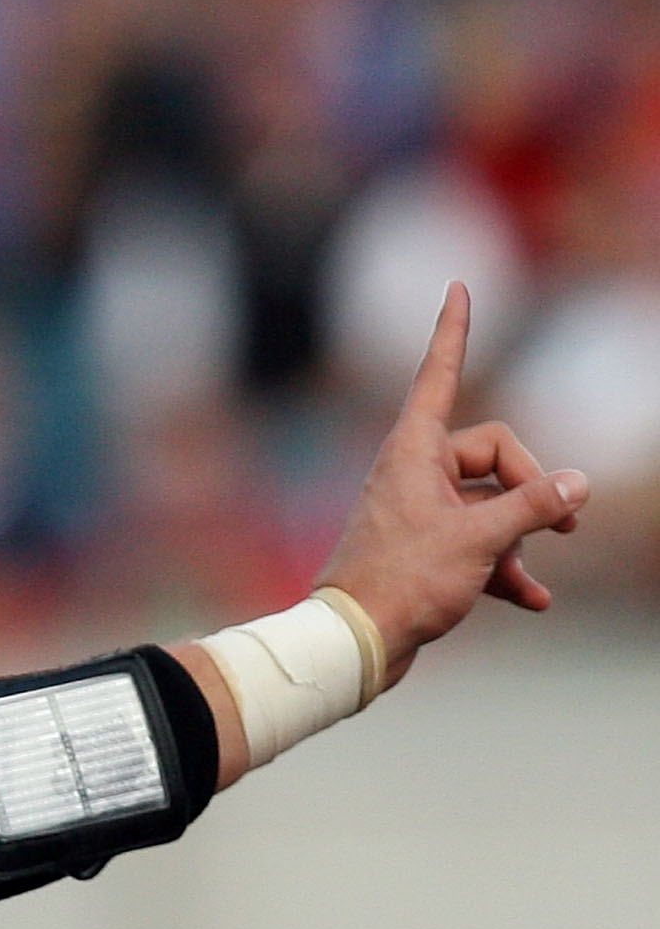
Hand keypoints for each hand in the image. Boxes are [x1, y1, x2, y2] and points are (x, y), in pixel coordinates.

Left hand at [318, 281, 586, 689]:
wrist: (352, 642)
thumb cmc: (402, 583)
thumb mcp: (481, 540)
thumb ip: (534, 505)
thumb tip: (576, 482)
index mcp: (412, 452)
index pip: (440, 373)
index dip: (454, 331)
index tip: (460, 286)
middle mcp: (411, 473)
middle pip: (492, 454)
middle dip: (531, 488)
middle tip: (564, 528)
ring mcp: (417, 512)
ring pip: (488, 504)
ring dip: (518, 539)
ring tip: (531, 577)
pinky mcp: (422, 550)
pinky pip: (475, 545)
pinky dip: (504, 570)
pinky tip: (535, 601)